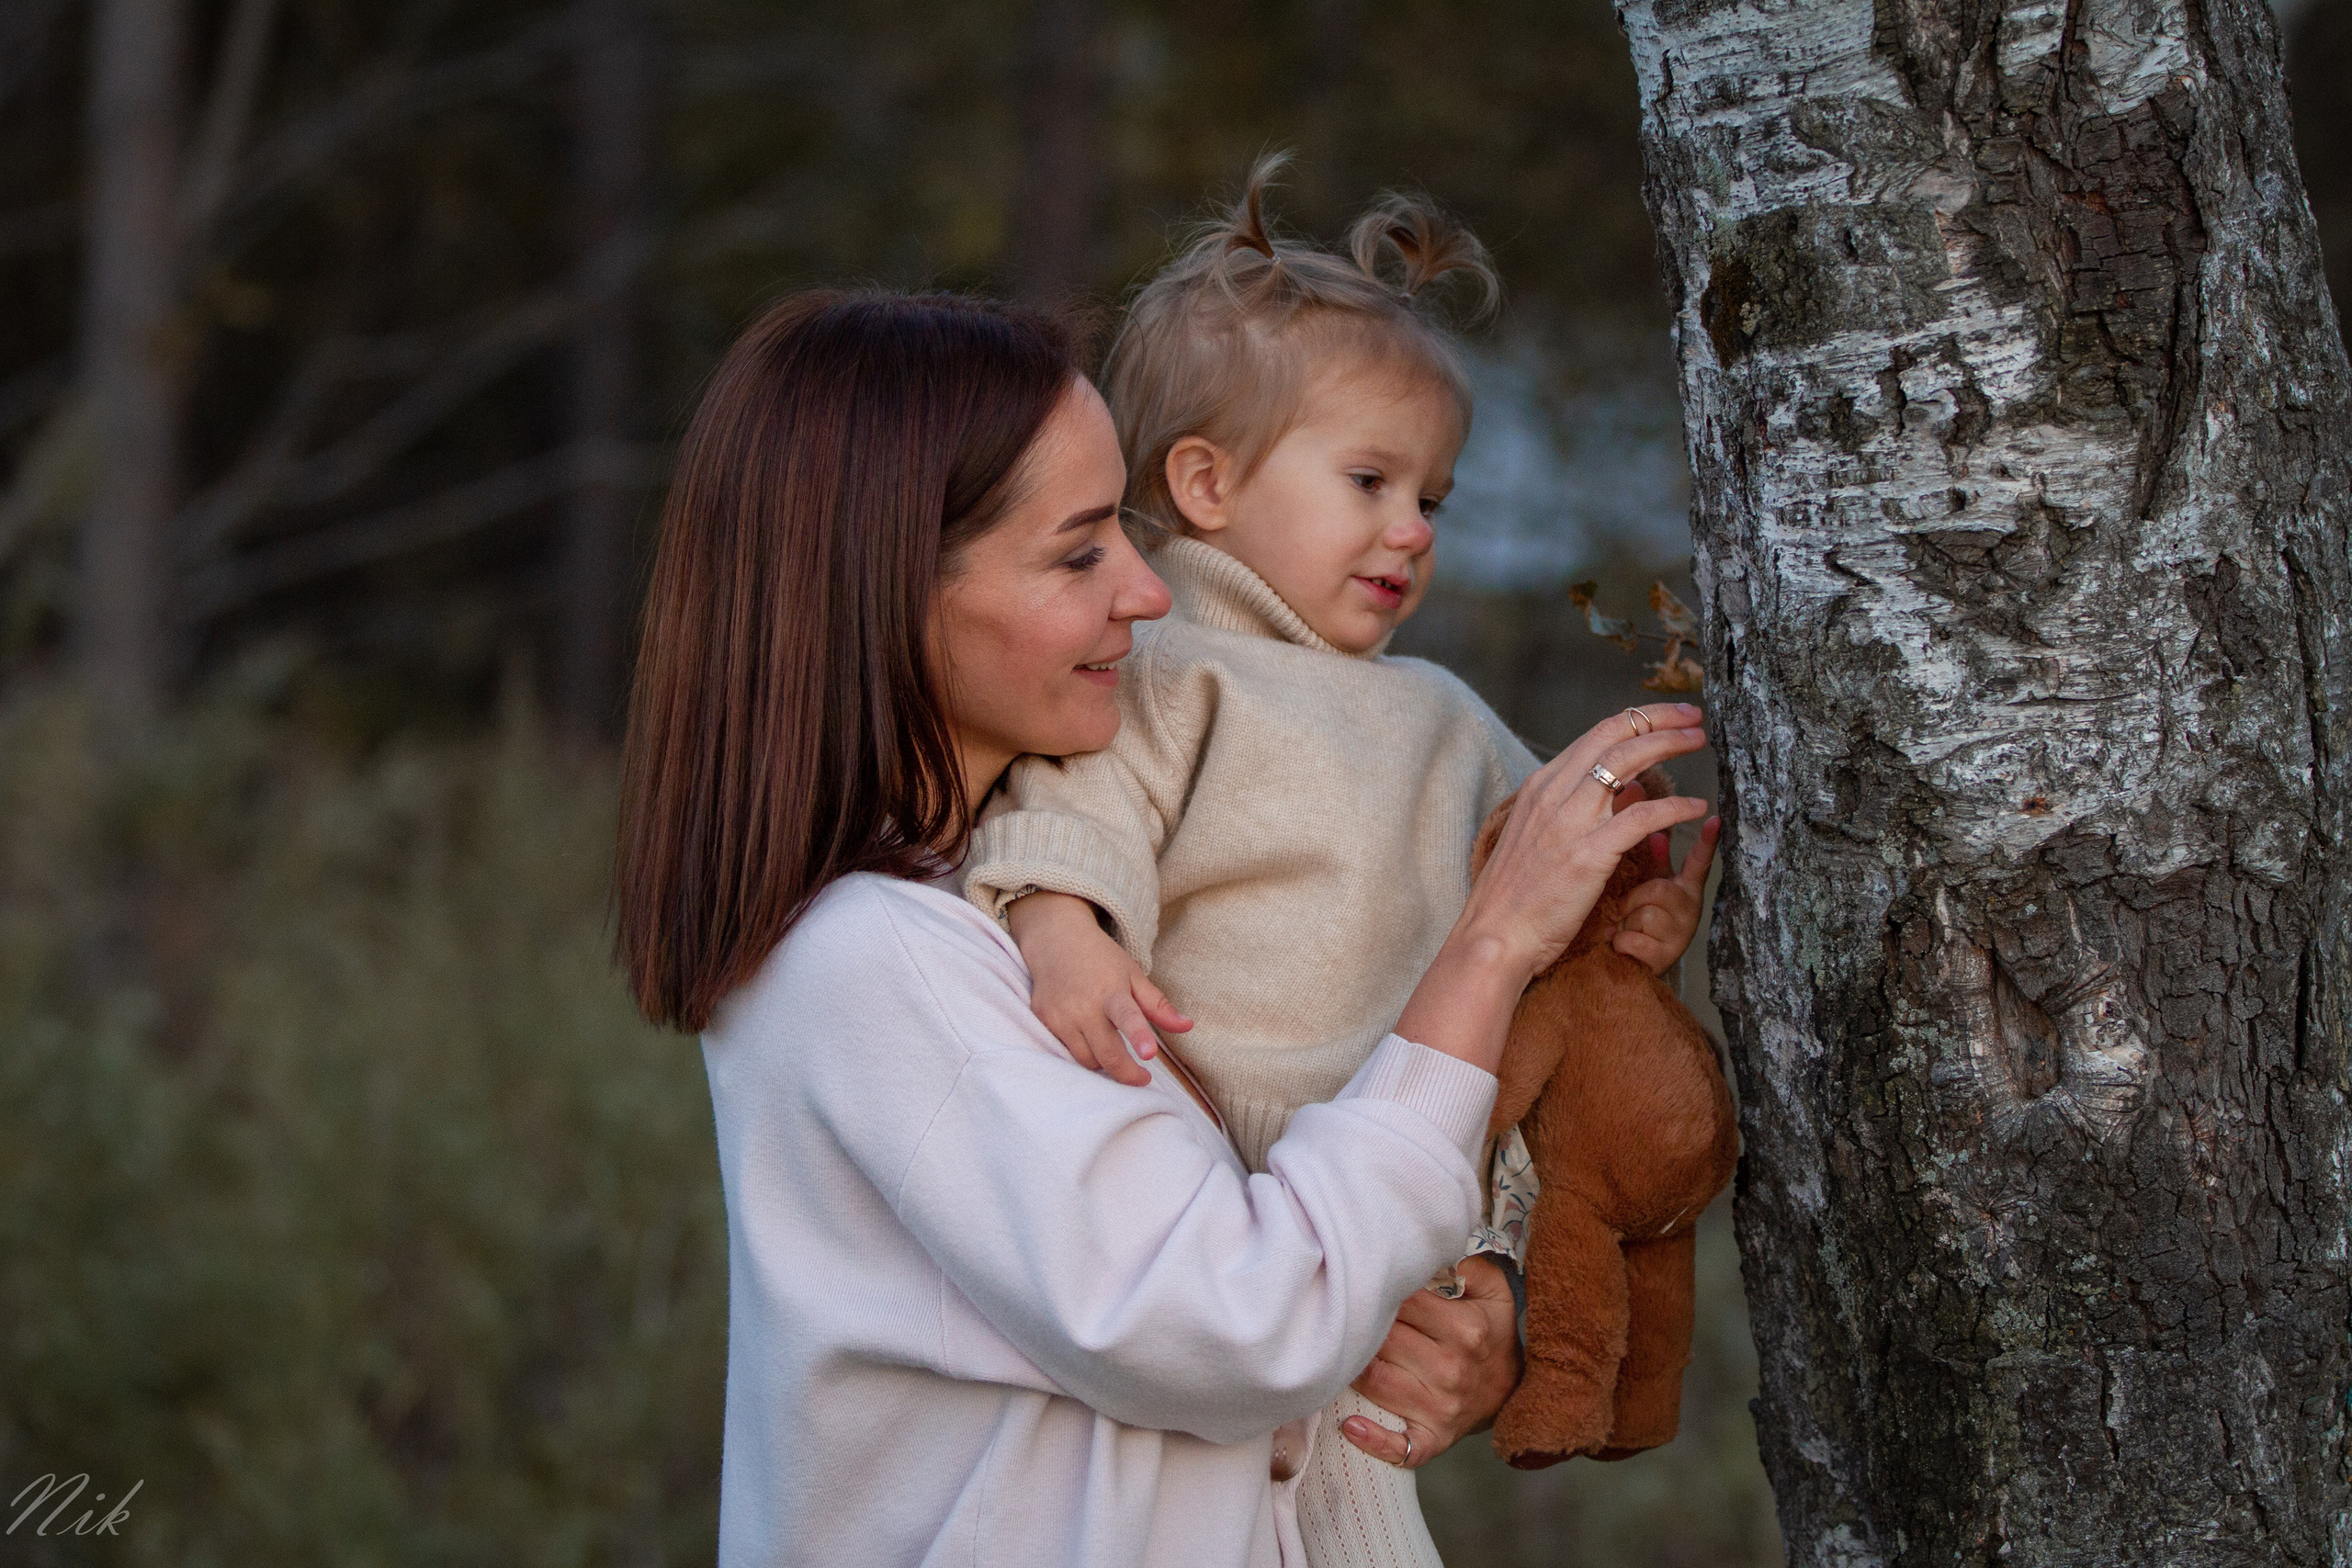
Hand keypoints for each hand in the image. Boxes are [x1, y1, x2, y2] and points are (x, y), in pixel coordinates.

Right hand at [1005, 890, 1190, 1086]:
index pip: (1127, 1017)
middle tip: (1142, 1078)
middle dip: (1127, 1074)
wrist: (1056, 941)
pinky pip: (1066, 1051)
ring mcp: (1060, 1016)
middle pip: (1106, 1054)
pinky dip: (1082, 1054)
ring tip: (1115, 1056)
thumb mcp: (1134, 975)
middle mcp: (1083, 1006)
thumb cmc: (1101, 959)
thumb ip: (1158, 1006)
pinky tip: (1090, 1044)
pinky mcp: (1044, 1020)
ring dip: (1103, 1064)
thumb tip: (1188, 1026)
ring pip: (1086, 1060)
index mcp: (1111, 991)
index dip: (1139, 1036)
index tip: (1150, 1054)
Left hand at [1339, 1255, 1520, 1468]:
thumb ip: (1469, 1266)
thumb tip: (1435, 1255)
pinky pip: (1398, 1447)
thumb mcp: (1493, 1293)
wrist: (1508, 1391)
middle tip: (1347, 1316)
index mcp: (1466, 1329)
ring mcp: (1441, 1409)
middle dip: (1361, 1325)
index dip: (1379, 1289)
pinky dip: (1372, 1439)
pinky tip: (1351, 1425)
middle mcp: (1453, 1370)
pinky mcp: (1432, 1440)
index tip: (1366, 1283)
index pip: (1402, 1300)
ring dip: (1352, 1366)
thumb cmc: (1490, 1333)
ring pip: (1375, 1381)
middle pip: (1382, 1339)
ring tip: (1343, 1352)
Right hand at [1457, 704, 1712, 974]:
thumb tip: (1628, 789)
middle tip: (1694, 717)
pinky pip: (1641, 817)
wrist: (1495, 936)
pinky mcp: (1588, 854)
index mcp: (1541, 786)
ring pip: (1627, 762)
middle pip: (1614, 736)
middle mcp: (1554, 794)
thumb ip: (1579, 809)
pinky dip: (1674, 806)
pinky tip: (1696, 806)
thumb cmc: (1517, 896)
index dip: (1637, 720)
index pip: (1595, 735)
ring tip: (1700, 742)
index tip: (1668, 718)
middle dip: (1659, 718)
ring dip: (1669, 744)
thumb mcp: (1541, 837)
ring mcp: (1570, 822)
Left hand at [1609, 784, 1720, 975]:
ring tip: (1625, 927)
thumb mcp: (1645, 880)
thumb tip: (1646, 805)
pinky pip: (1631, 939)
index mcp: (1685, 888)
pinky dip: (1618, 941)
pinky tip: (1619, 944)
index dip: (1707, 842)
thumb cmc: (1638, 917)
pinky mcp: (1661, 958)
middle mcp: (1689, 910)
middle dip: (1633, 897)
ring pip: (1643, 913)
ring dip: (1625, 920)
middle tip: (1625, 907)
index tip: (1714, 819)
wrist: (1627, 965)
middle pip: (1658, 888)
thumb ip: (1646, 845)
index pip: (1699, 862)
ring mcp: (1678, 935)